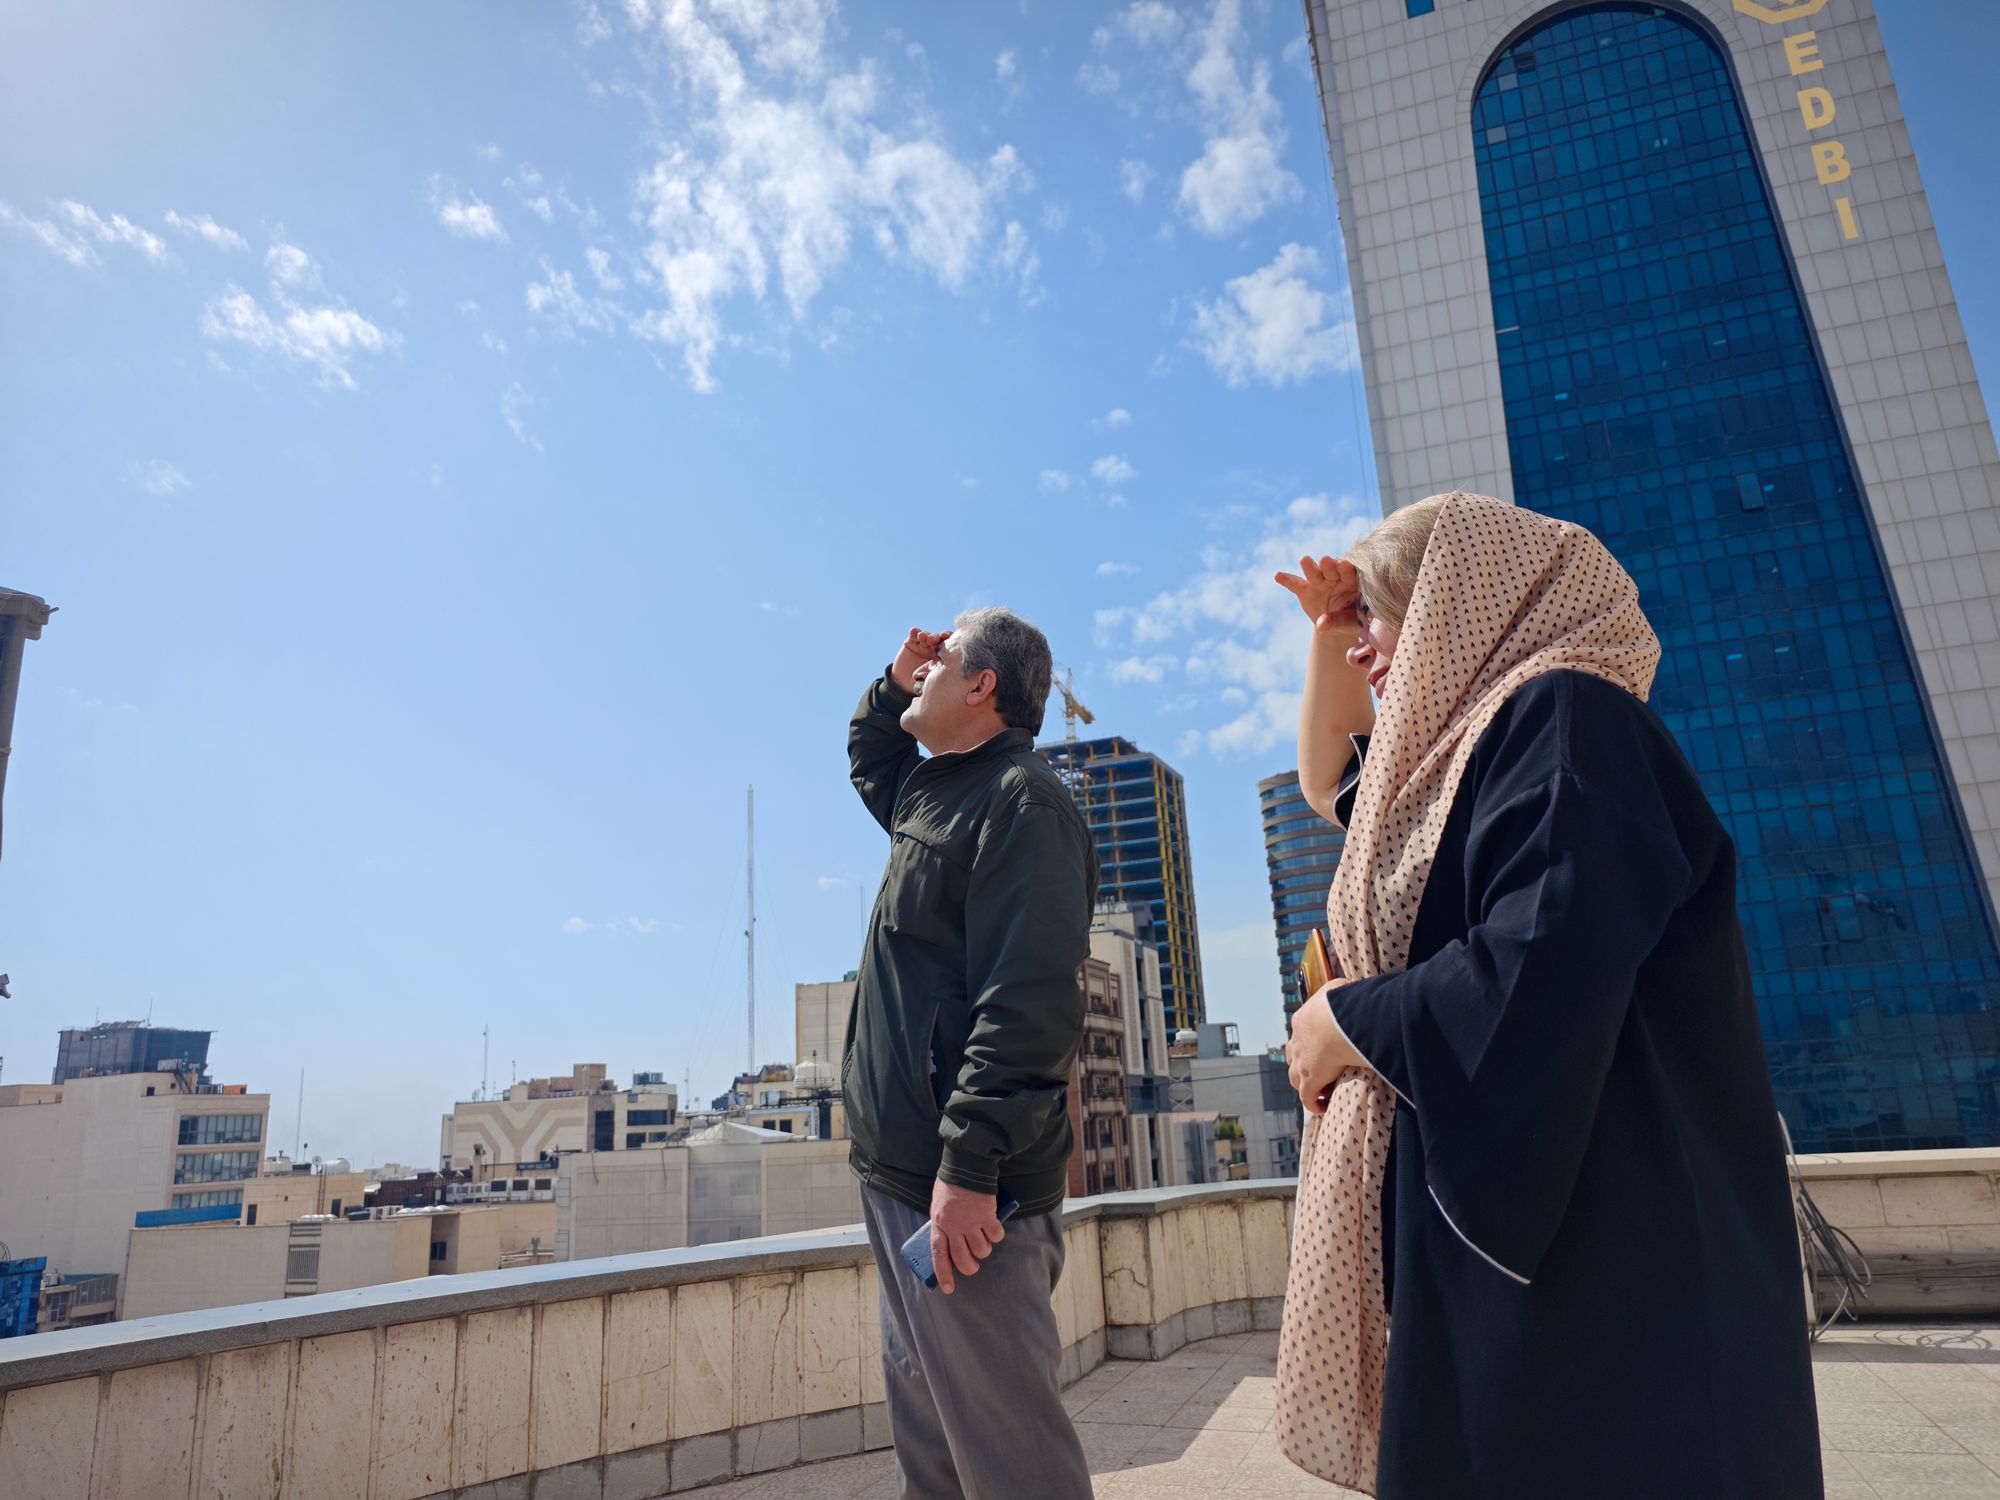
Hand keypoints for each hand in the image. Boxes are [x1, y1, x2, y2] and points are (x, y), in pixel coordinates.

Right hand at [892, 628, 949, 694]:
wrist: (903, 683)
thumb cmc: (921, 684)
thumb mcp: (930, 681)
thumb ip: (935, 676)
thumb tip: (941, 674)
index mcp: (942, 657)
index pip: (948, 647)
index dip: (949, 642)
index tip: (948, 640)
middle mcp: (933, 648)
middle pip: (938, 639)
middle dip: (936, 637)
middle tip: (933, 640)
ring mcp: (922, 644)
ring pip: (926, 635)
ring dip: (925, 635)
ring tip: (923, 637)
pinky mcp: (911, 642)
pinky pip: (913, 635)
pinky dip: (914, 632)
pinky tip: (914, 631)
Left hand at [928, 1179, 1003, 1294]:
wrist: (965, 1166)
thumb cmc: (950, 1186)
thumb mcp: (938, 1206)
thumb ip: (942, 1224)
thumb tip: (949, 1241)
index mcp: (939, 1224)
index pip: (939, 1255)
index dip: (944, 1273)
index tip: (948, 1288)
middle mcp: (954, 1226)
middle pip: (963, 1259)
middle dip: (970, 1267)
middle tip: (973, 1265)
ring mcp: (971, 1222)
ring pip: (982, 1250)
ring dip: (984, 1250)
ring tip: (983, 1240)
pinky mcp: (987, 1215)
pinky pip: (995, 1236)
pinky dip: (996, 1235)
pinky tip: (994, 1227)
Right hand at [1273, 555, 1360, 635]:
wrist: (1338, 624)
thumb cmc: (1350, 620)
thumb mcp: (1348, 622)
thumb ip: (1336, 621)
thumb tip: (1320, 625)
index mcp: (1351, 583)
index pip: (1349, 574)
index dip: (1346, 570)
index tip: (1344, 566)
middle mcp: (1335, 578)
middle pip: (1331, 569)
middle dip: (1328, 565)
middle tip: (1326, 560)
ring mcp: (1319, 582)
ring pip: (1314, 573)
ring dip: (1309, 567)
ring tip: (1304, 560)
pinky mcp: (1305, 589)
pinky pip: (1295, 584)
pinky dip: (1286, 580)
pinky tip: (1278, 575)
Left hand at [1287, 979, 1367, 1113]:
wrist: (1335, 1022)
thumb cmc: (1340, 1003)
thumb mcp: (1338, 989)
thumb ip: (1340, 989)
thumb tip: (1347, 988)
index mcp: (1303, 1020)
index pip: (1302, 1033)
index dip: (1310, 1042)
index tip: (1324, 1049)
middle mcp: (1297, 1042)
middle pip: (1293, 1055)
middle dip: (1302, 1062)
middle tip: (1318, 1068)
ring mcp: (1301, 1062)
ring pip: (1295, 1076)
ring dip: (1304, 1083)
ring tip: (1319, 1089)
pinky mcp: (1310, 1080)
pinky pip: (1307, 1097)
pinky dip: (1313, 1102)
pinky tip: (1322, 1107)